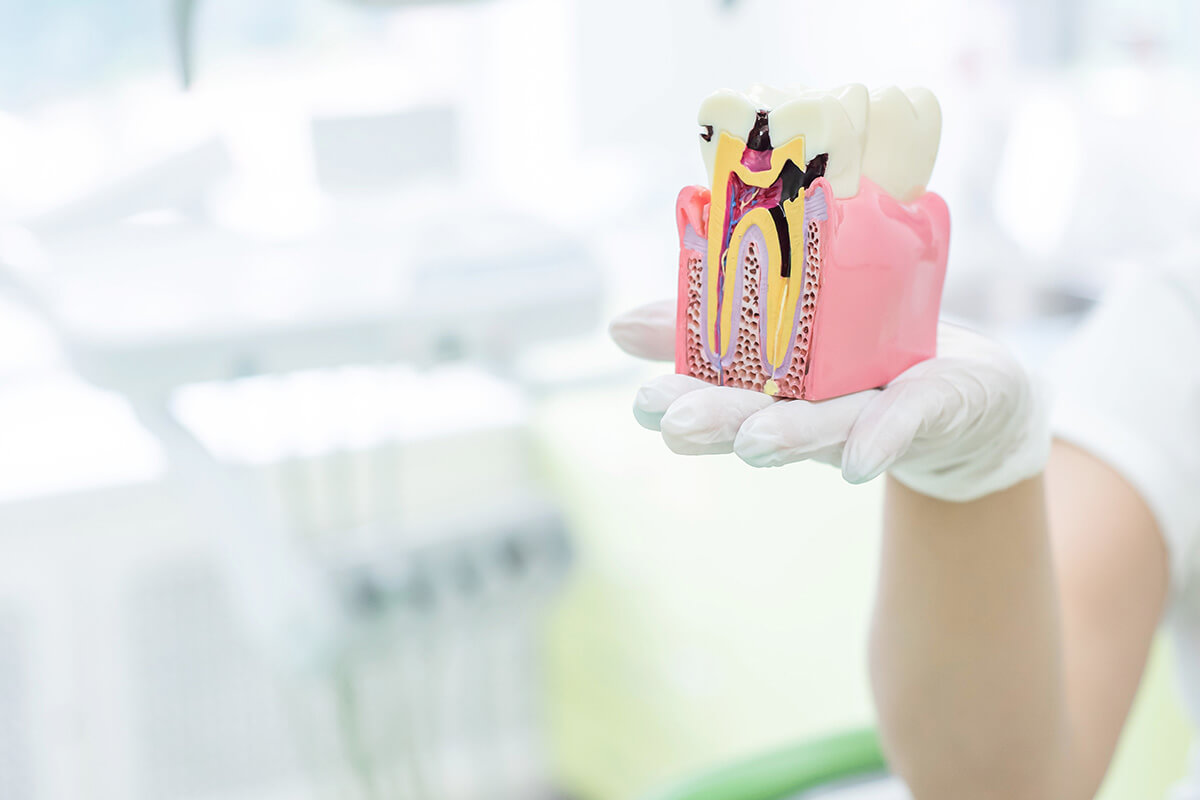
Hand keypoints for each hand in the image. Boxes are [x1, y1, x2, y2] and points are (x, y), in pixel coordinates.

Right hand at [610, 299, 1049, 501]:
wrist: (979, 404)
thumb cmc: (876, 358)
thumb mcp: (797, 326)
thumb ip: (713, 321)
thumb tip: (617, 327)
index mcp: (780, 387)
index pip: (720, 392)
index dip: (680, 398)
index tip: (640, 405)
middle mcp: (818, 409)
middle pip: (762, 418)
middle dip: (719, 421)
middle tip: (673, 423)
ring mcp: (873, 415)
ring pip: (825, 425)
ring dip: (789, 435)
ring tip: (754, 441)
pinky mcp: (931, 410)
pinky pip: (905, 423)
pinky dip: (880, 440)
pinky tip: (859, 462)